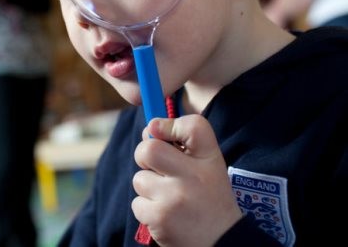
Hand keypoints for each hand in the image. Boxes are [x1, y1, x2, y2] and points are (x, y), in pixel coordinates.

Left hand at [132, 115, 242, 245]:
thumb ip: (183, 143)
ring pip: (139, 179)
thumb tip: (149, 128)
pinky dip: (147, 209)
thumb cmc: (209, 199)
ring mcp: (175, 197)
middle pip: (148, 149)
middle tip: (157, 168)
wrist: (221, 243)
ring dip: (148, 188)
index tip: (161, 133)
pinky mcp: (160, 218)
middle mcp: (194, 175)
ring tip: (170, 199)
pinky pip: (137, 203)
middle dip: (144, 156)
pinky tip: (166, 214)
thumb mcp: (208, 166)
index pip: (193, 126)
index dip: (169, 125)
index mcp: (209, 158)